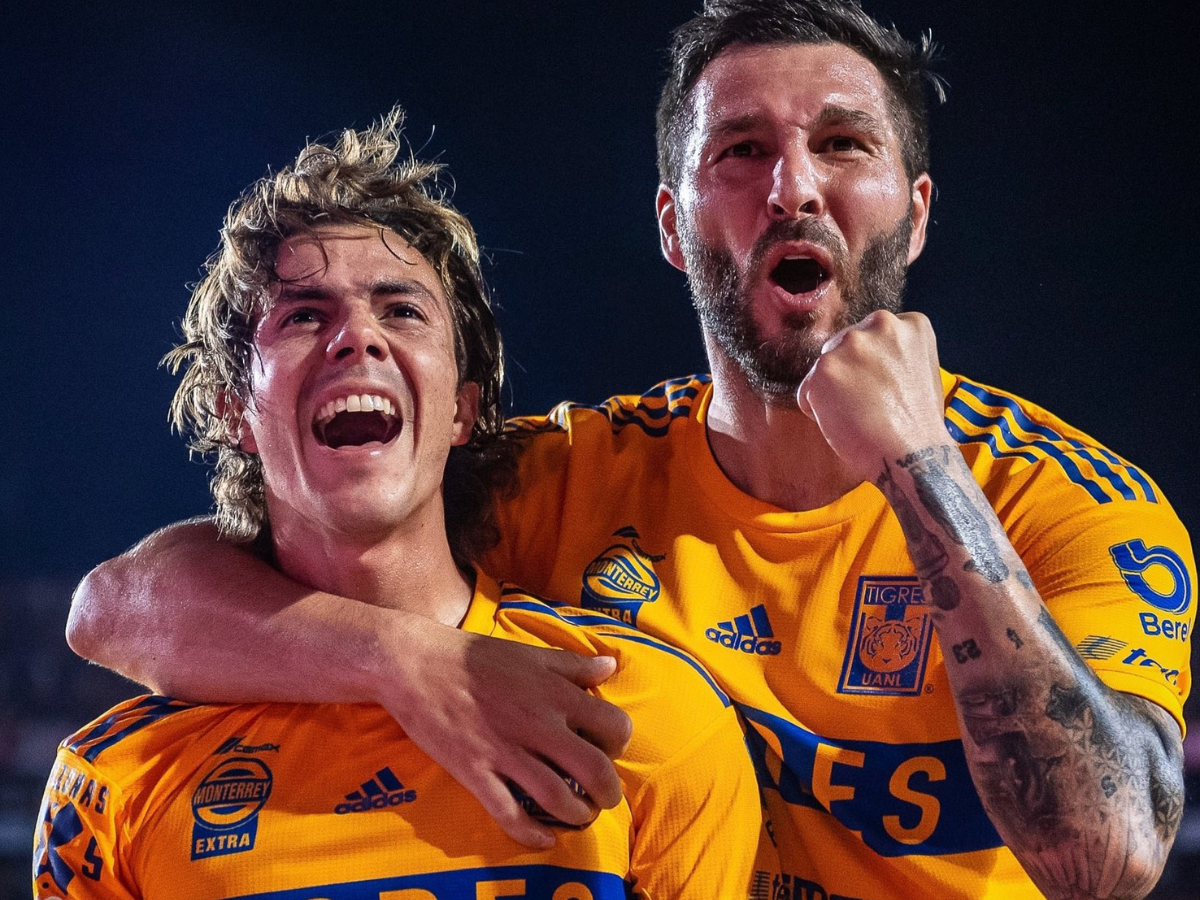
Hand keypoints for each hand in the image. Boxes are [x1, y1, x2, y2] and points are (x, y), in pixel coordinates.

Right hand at [384, 623, 631, 847]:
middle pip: (594, 770)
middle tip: (604, 797)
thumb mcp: (530, 653)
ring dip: (578, 815)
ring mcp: (505, 751)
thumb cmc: (474, 656)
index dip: (619, 743)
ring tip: (579, 816)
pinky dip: (533, 834)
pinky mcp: (475, 772)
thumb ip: (573, 665)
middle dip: (608, 793)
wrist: (415, 664)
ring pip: (558, 798)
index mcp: (554, 692)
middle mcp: (537, 724)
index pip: (613, 725)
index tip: (609, 749)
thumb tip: (610, 667)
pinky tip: (544, 838)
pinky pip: (510, 813)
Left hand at [797, 310, 949, 481]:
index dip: (875, 368)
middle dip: (850, 374)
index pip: (873, 337)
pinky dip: (817, 411)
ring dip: (833, 393)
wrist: (913, 454)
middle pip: (844, 347)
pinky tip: (845, 423)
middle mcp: (880, 324)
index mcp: (909, 323)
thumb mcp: (920, 369)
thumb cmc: (917, 424)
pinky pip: (807, 392)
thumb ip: (893, 354)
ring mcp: (850, 345)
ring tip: (861, 415)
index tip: (887, 389)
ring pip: (825, 369)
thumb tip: (863, 357)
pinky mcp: (824, 370)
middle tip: (872, 405)